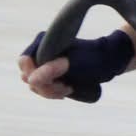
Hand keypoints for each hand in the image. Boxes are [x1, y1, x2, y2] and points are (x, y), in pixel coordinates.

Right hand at [19, 29, 133, 102]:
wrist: (110, 61)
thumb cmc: (95, 58)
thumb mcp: (74, 64)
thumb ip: (53, 69)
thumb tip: (31, 80)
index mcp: (43, 42)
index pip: (24, 61)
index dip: (33, 74)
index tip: (52, 81)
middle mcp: (42, 52)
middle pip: (28, 76)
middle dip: (44, 86)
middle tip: (64, 86)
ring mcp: (46, 64)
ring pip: (35, 85)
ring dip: (50, 91)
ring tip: (69, 88)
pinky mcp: (53, 75)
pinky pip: (44, 89)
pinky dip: (54, 93)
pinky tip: (68, 90)